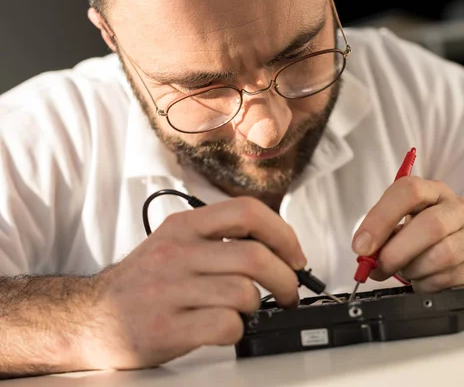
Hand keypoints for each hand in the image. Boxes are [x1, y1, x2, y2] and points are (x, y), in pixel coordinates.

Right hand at [81, 196, 304, 369]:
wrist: (91, 317)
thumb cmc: (144, 282)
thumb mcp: (175, 243)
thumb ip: (219, 238)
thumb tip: (278, 246)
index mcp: (184, 226)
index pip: (247, 211)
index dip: (283, 234)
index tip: (295, 256)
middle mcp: (177, 252)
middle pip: (254, 257)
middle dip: (286, 279)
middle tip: (289, 293)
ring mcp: (170, 290)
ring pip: (244, 293)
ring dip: (257, 306)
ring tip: (245, 310)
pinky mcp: (167, 327)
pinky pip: (226, 325)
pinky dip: (238, 330)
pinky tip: (225, 327)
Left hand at [352, 177, 463, 292]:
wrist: (457, 249)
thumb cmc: (422, 236)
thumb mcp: (400, 226)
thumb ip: (382, 235)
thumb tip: (366, 254)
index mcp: (434, 192)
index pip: (409, 191)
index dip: (381, 219)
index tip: (362, 245)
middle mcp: (460, 209)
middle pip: (431, 225)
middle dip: (397, 251)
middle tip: (380, 266)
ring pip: (442, 255)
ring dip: (414, 270)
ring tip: (407, 270)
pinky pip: (451, 278)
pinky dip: (428, 284)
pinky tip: (423, 279)